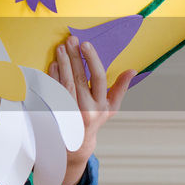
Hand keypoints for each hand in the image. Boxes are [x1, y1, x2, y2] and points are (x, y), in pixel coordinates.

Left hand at [48, 34, 133, 184]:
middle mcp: (86, 109)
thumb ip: (120, 88)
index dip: (91, 60)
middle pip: (79, 79)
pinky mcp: (55, 114)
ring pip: (64, 84)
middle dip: (74, 57)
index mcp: (101, 106)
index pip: (98, 78)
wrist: (75, 144)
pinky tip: (53, 64)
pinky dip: (52, 77)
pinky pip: (52, 92)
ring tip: (61, 48)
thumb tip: (133, 70)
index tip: (86, 44)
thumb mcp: (110, 108)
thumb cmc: (94, 120)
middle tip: (71, 40)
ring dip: (62, 64)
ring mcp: (69, 113)